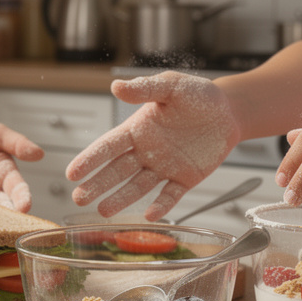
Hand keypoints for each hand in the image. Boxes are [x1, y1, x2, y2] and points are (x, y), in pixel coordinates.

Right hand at [65, 71, 239, 219]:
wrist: (229, 111)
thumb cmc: (198, 95)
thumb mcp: (171, 86)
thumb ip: (145, 89)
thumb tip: (115, 87)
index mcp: (137, 129)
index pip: (108, 146)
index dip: (90, 159)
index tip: (72, 173)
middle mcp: (146, 151)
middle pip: (116, 170)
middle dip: (97, 184)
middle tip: (79, 198)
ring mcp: (164, 167)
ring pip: (137, 186)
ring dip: (120, 199)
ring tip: (103, 211)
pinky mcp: (184, 179)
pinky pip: (169, 195)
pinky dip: (161, 205)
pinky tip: (150, 215)